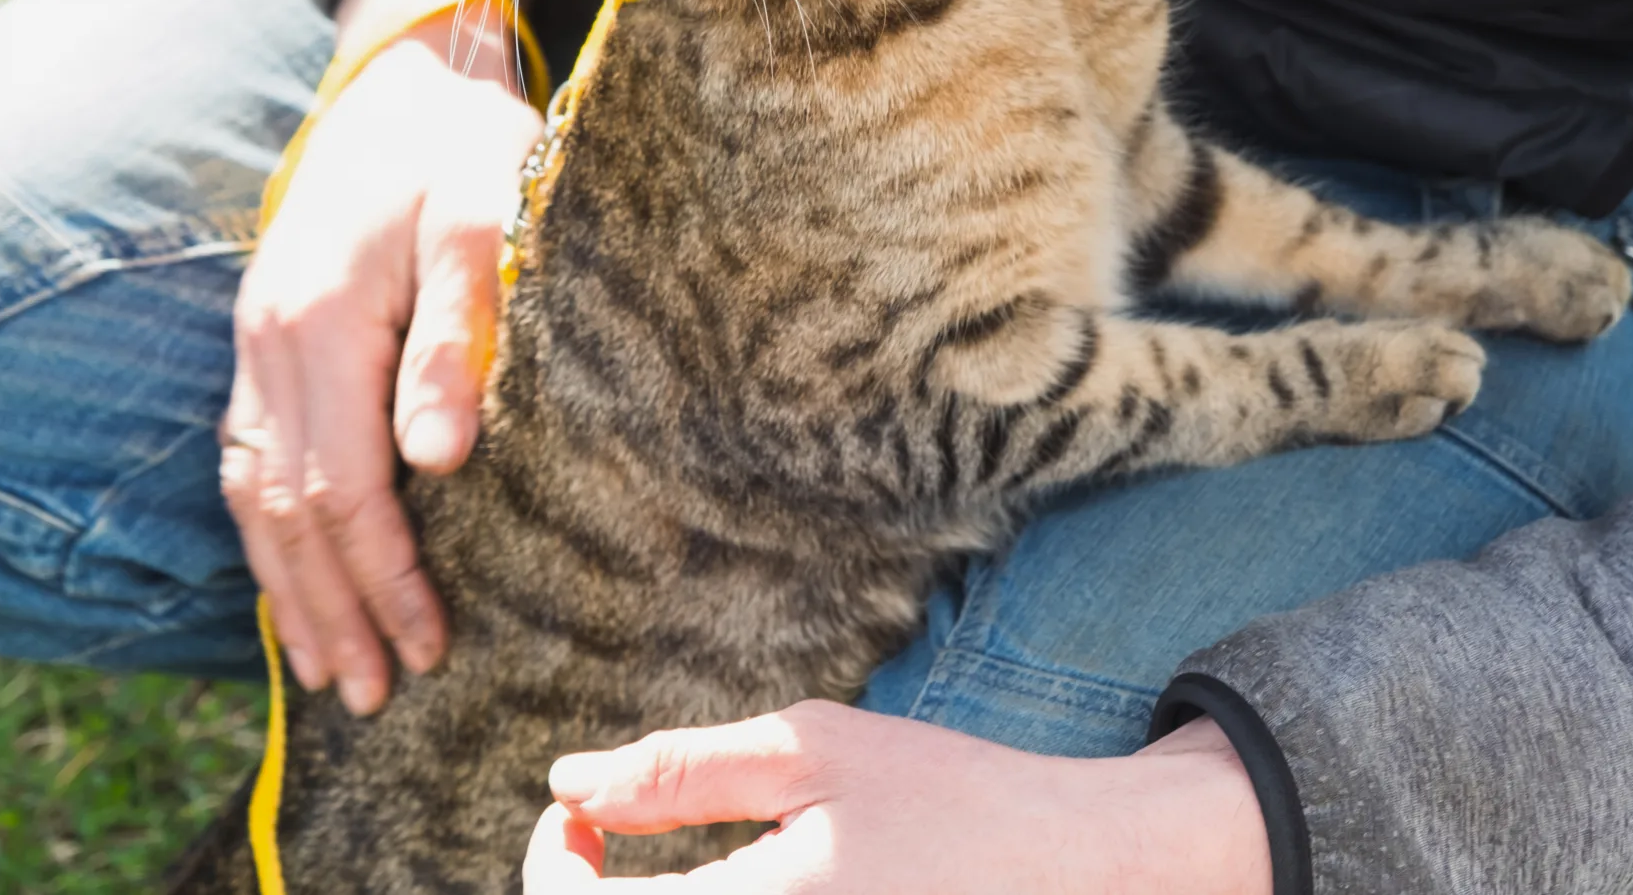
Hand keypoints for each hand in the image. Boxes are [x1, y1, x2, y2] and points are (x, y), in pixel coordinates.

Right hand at [221, 0, 542, 715]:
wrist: (406, 75)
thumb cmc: (465, 147)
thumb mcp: (485, 217)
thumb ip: (459, 332)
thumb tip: (437, 462)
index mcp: (325, 317)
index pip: (345, 485)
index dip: (385, 577)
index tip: (431, 646)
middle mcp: (272, 339)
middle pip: (288, 509)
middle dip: (334, 610)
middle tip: (379, 696)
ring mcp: (256, 341)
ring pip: (252, 494)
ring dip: (291, 590)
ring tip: (333, 673)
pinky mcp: (263, 339)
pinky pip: (245, 456)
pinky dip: (267, 533)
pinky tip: (293, 583)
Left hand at [524, 701, 1272, 894]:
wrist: (1080, 871)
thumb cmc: (951, 799)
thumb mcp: (813, 751)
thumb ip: (681, 772)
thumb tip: (567, 783)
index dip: (553, 865)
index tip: (579, 814)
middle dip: (590, 894)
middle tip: (606, 835)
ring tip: (659, 868)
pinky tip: (733, 891)